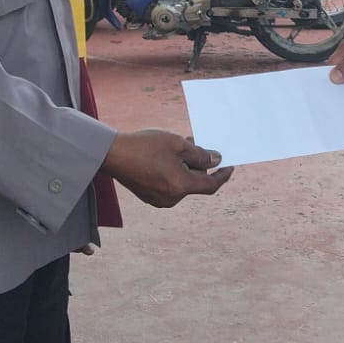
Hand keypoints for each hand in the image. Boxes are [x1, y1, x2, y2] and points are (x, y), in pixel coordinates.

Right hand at [101, 129, 231, 207]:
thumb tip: (216, 160)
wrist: (113, 154)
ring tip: (180, 145)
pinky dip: (174, 172)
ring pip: (182, 183)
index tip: (230, 165)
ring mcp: (159, 199)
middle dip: (199, 164)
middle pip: (195, 182)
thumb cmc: (146, 146)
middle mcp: (172, 198)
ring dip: (186, 166)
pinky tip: (167, 156)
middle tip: (196, 143)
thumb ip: (200, 154)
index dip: (223, 176)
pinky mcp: (149, 196)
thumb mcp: (178, 144)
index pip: (211, 186)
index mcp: (181, 186)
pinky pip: (169, 185)